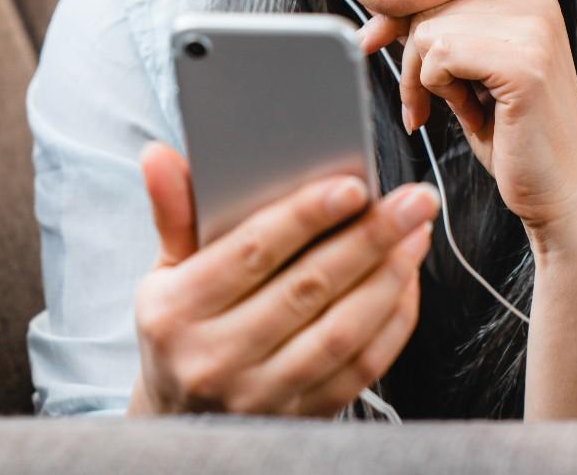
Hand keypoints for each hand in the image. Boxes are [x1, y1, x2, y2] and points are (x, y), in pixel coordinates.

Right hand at [128, 142, 439, 416]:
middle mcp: (216, 358)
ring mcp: (260, 396)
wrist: (179, 422)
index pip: (252, 251)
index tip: (354, 185)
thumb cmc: (180, 325)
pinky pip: (360, 369)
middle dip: (370, 237)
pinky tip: (407, 280)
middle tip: (414, 199)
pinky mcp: (301, 417)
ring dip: (389, 276)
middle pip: (308, 287)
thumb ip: (173, 211)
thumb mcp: (164, 270)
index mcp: (178, 310)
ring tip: (417, 232)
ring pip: (341, 331)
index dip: (305, 216)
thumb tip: (158, 155)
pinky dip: (393, 322)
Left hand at [358, 0, 576, 251]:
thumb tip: (378, 22)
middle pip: (431, 9)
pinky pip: (440, 56)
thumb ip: (436, 37)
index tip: (377, 48)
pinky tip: (475, 114)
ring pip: (428, 31)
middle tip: (437, 105)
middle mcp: (534, 1)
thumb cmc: (513, 138)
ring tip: (468, 108)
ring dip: (430, 80)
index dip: (406, 26)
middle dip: (416, 63)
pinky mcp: (522, 61)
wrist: (560, 193)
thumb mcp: (467, 74)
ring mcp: (532, 28)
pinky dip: (441, 91)